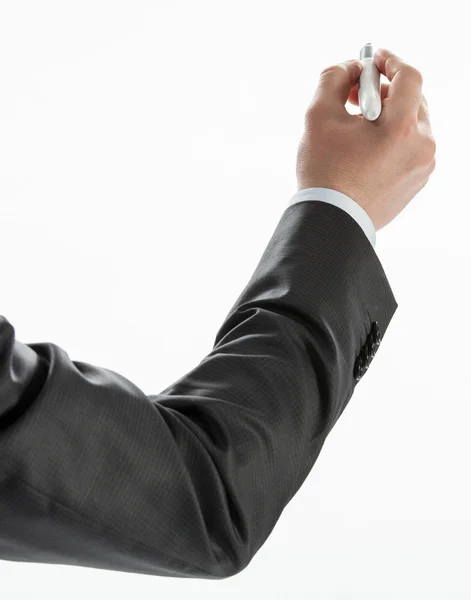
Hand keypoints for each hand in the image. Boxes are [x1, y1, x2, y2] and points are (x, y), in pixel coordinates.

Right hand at [296, 49, 435, 230]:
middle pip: (413, 101)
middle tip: (355, 95)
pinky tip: (364, 151)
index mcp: (403, 129)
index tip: (373, 60)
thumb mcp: (318, 115)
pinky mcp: (415, 184)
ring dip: (388, 118)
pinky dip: (391, 141)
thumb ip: (333, 78)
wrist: (330, 221)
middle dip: (385, 91)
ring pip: (412, 127)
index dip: (389, 61)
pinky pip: (409, 150)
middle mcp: (422, 147)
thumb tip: (349, 69)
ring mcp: (421, 168)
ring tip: (357, 128)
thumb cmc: (324, 171)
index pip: (409, 77)